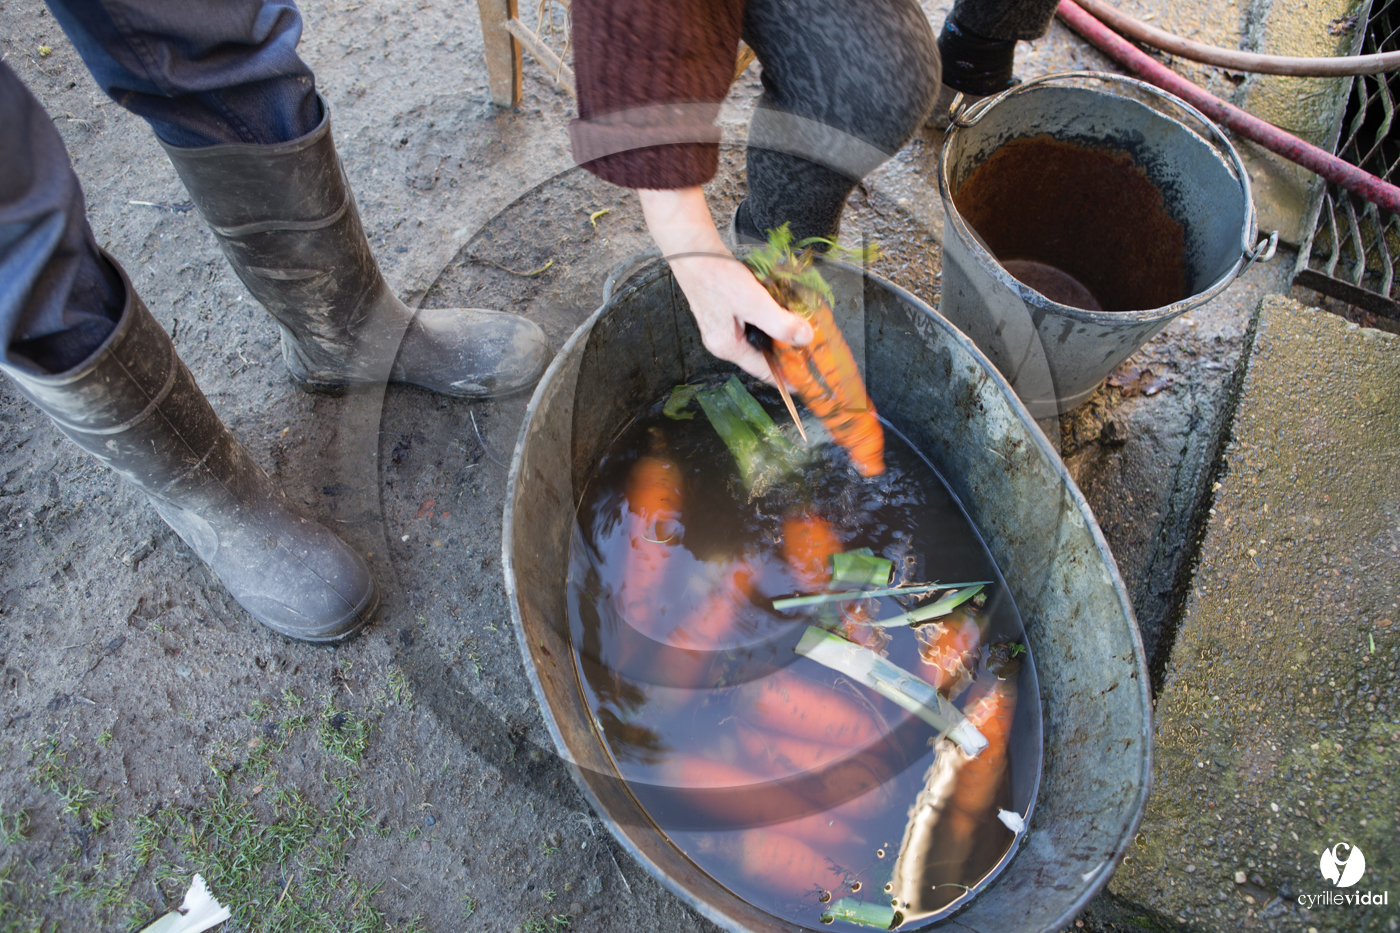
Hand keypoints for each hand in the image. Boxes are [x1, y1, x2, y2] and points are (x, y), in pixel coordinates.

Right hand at [638, 187, 812, 382]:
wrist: (694, 251)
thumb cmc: (716, 276)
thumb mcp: (753, 301)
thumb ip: (779, 322)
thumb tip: (804, 338)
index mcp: (728, 347)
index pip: (763, 370)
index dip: (787, 377)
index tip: (806, 381)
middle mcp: (724, 342)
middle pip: (762, 355)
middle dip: (785, 353)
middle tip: (809, 351)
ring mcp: (724, 328)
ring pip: (759, 338)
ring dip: (778, 334)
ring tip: (800, 330)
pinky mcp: (726, 313)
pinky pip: (753, 324)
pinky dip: (769, 321)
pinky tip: (780, 311)